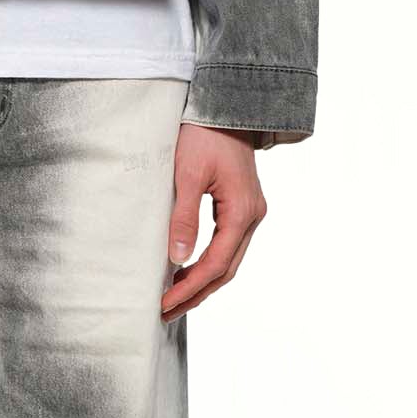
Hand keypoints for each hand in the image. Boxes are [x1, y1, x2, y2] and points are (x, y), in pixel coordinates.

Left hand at [162, 124, 265, 318]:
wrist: (225, 106)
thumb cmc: (204, 134)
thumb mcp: (188, 175)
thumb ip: (184, 217)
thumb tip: (177, 259)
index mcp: (241, 210)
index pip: (216, 263)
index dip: (190, 287)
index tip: (164, 302)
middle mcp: (252, 215)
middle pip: (226, 269)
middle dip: (196, 293)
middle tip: (164, 311)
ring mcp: (250, 211)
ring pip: (228, 260)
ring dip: (202, 281)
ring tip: (173, 298)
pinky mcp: (241, 206)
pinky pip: (227, 245)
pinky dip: (207, 263)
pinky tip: (185, 269)